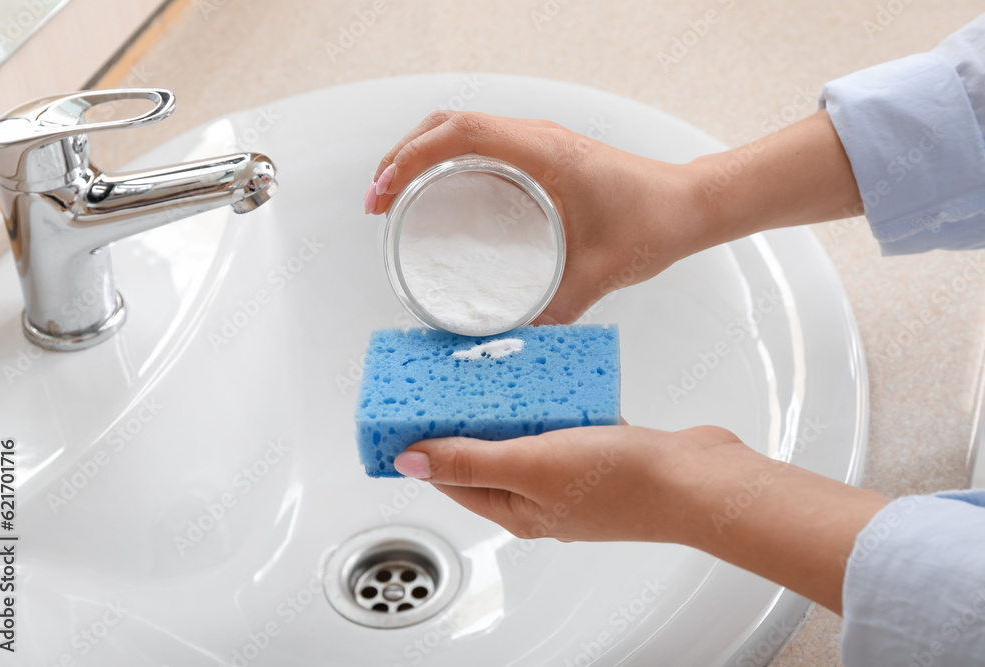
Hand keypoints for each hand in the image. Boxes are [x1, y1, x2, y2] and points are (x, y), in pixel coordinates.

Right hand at [363, 111, 707, 323]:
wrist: (690, 205)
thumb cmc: (653, 223)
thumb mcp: (600, 273)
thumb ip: (557, 311)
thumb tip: (511, 342)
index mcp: (545, 153)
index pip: (461, 133)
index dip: (411, 157)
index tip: (384, 194)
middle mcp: (538, 138)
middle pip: (447, 123)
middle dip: (401, 154)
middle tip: (376, 200)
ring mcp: (539, 142)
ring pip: (461, 127)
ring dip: (420, 151)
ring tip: (392, 193)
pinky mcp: (543, 154)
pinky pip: (482, 141)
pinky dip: (446, 157)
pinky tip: (436, 192)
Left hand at [394, 423, 888, 612]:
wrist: (699, 481)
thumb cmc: (622, 483)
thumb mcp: (532, 465)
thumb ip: (469, 459)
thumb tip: (409, 460)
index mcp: (518, 510)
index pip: (453, 479)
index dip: (425, 448)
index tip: (405, 413)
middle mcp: (542, 497)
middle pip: (486, 457)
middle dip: (463, 421)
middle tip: (443, 380)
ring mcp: (574, 475)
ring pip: (525, 437)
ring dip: (506, 409)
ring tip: (487, 372)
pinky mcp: (603, 451)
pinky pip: (562, 423)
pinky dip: (550, 402)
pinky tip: (548, 377)